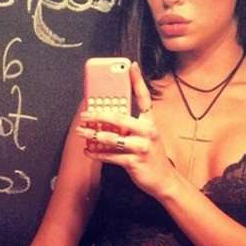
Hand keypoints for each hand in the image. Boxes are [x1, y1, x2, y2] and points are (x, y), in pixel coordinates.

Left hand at [76, 62, 176, 198]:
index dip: (138, 81)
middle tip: (84, 114)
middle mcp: (148, 131)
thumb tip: (109, 118)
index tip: (131, 66)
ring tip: (81, 132)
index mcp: (150, 122)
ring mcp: (141, 147)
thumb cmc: (151, 156)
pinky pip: (110, 156)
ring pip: (111, 138)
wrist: (164, 180)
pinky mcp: (134, 162)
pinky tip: (88, 151)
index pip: (144, 98)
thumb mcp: (147, 137)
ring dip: (93, 135)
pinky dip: (97, 154)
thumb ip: (132, 126)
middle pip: (119, 117)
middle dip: (98, 115)